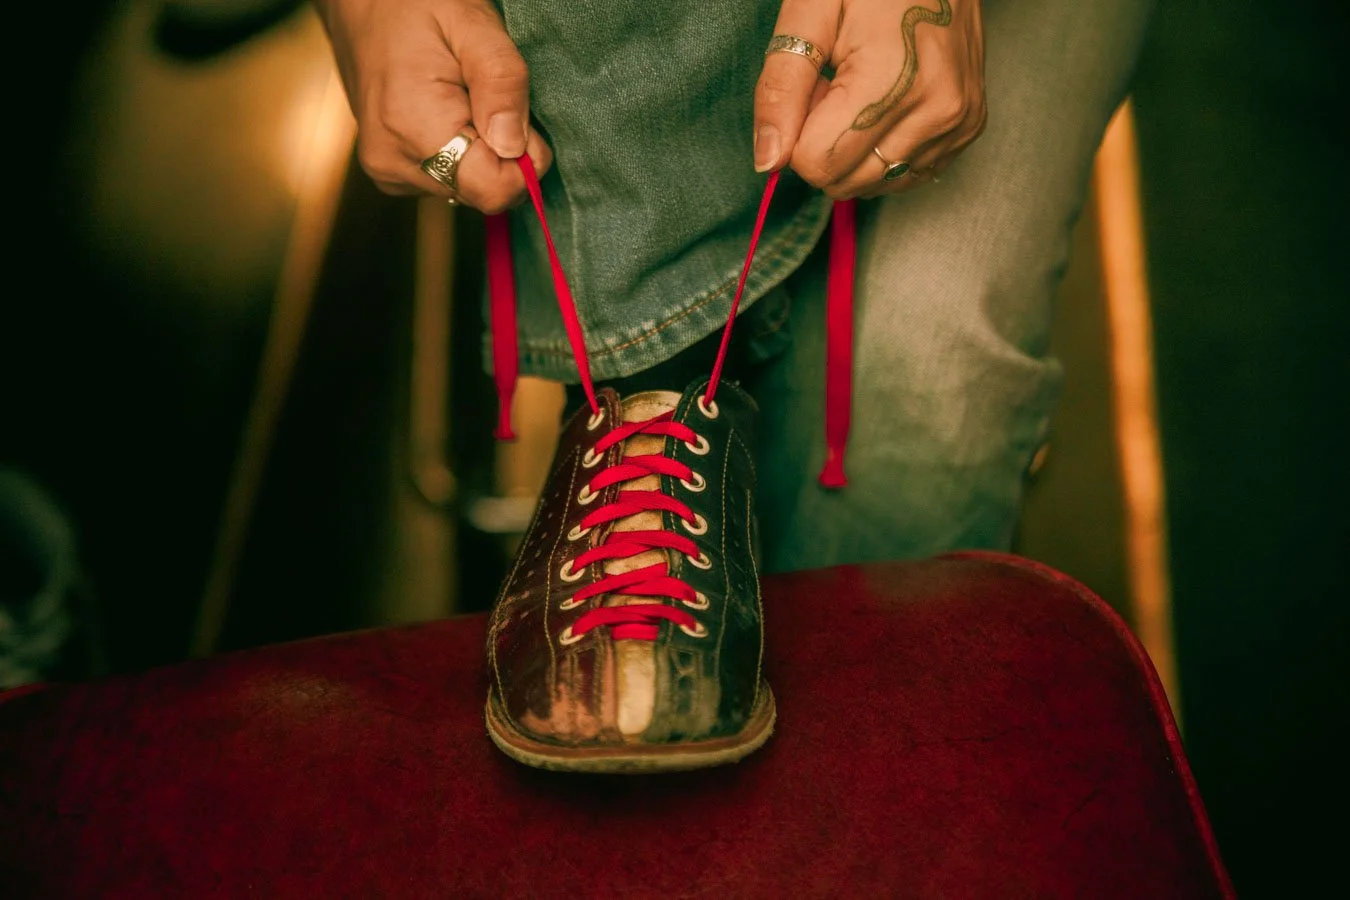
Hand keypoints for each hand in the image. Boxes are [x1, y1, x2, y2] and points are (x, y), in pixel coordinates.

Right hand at [313, 0, 552, 211]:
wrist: (361, 3)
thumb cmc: (416, 4)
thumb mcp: (473, 25)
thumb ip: (502, 83)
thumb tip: (515, 148)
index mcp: (413, 128)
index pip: (492, 191)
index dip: (524, 164)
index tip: (524, 124)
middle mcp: (394, 162)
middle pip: (481, 193)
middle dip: (502, 153)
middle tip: (488, 100)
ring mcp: (387, 171)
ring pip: (466, 188)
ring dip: (480, 152)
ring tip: (462, 99)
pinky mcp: (389, 172)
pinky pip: (446, 179)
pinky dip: (460, 154)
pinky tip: (447, 113)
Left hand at [754, 0, 985, 198]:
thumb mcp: (811, 15)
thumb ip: (781, 88)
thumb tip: (769, 161)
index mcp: (893, 79)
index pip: (818, 162)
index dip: (798, 131)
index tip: (813, 88)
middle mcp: (935, 110)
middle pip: (844, 181)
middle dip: (824, 144)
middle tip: (835, 88)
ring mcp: (957, 123)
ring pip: (873, 183)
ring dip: (853, 150)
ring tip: (864, 93)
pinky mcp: (967, 130)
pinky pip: (906, 175)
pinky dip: (883, 151)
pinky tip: (889, 106)